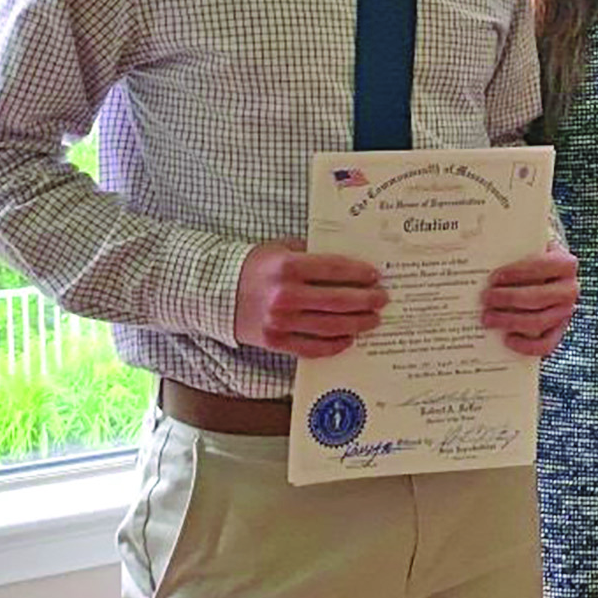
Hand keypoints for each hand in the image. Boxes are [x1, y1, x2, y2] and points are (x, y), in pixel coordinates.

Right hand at [234, 239, 386, 358]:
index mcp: (288, 267)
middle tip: (382, 299)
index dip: (359, 274)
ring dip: (356, 324)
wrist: (215, 292)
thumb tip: (348, 264)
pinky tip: (348, 338)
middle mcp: (285, 296)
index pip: (334, 269)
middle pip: (337, 301)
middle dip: (366, 300)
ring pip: (329, 326)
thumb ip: (311, 254)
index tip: (375, 276)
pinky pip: (312, 348)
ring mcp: (280, 322)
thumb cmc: (254, 267)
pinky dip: (333, 345)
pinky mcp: (275, 342)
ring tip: (373, 320)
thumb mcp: (282, 249)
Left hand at [481, 241, 578, 357]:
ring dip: (510, 321)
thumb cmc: (531, 260)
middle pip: (539, 297)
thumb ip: (513, 248)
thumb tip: (484, 255)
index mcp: (566, 263)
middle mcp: (570, 289)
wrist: (546, 274)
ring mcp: (565, 312)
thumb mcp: (527, 247)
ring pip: (539, 322)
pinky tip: (507, 339)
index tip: (494, 277)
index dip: (518, 272)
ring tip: (487, 318)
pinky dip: (526, 346)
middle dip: (509, 299)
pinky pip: (546, 344)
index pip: (543, 266)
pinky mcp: (558, 331)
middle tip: (485, 298)